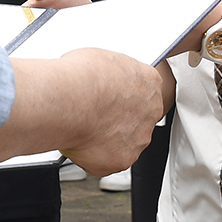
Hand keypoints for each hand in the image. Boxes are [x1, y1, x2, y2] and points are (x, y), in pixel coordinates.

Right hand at [55, 48, 166, 176]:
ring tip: (83, 129)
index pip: (144, 92)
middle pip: (138, 120)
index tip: (110, 97)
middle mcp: (150, 112)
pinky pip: (106, 161)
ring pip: (124, 143)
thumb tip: (102, 79)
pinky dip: (92, 156)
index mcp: (150, 82)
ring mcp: (138, 139)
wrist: (70, 101)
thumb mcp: (102, 60)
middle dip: (118, 120)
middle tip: (95, 115)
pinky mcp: (122, 160)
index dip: (124, 96)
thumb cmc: (82, 77)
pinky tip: (78, 143)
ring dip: (107, 140)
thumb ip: (111, 75)